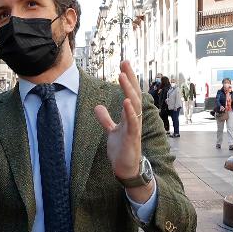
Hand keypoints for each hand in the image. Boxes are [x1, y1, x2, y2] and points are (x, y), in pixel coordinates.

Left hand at [94, 60, 145, 180]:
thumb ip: (105, 119)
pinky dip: (130, 111)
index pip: (129, 93)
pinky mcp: (132, 137)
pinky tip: (126, 101)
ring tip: (122, 76)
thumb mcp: (111, 131)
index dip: (127, 79)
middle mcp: (134, 118)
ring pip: (134, 105)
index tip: (123, 64)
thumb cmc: (121, 149)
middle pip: (134, 94)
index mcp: (129, 115)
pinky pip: (133, 122)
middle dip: (129, 78)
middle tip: (125, 62)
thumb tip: (97, 106)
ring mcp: (135, 127)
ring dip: (128, 90)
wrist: (125, 168)